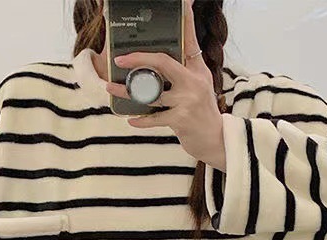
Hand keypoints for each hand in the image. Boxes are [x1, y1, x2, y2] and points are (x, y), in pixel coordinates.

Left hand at [105, 0, 226, 168]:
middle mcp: (194, 81)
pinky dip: (141, 120)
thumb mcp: (199, 85)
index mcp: (197, 69)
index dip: (185, 19)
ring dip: (128, 92)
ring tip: (111, 89)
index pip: (189, 39)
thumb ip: (184, 69)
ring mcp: (187, 100)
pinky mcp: (181, 119)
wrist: (215, 139)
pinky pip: (154, 117)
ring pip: (151, 92)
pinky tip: (130, 119)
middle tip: (119, 60)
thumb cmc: (202, 112)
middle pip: (162, 62)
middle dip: (138, 59)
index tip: (183, 1)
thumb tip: (161, 60)